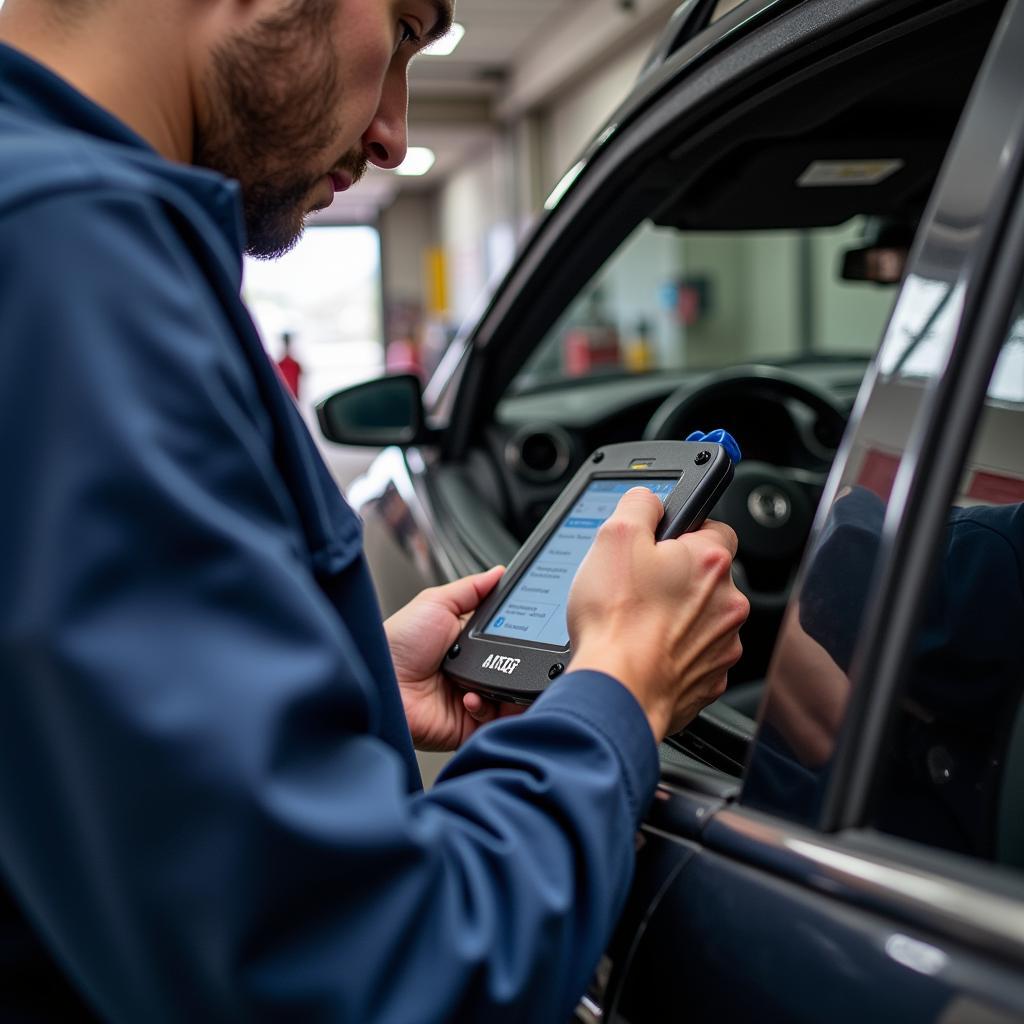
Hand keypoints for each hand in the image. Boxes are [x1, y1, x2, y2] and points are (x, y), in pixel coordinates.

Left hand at [385, 567, 519, 751]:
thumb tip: (499, 573)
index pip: (506, 640)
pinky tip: (469, 697)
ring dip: (507, 689)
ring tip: (491, 679)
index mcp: (466, 644)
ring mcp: (471, 699)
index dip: (520, 636)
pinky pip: (494, 720)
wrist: (381, 682)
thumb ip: (471, 589)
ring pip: (511, 698)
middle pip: (514, 669)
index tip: (533, 630)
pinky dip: (487, 707)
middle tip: (514, 657)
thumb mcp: (435, 603)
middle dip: (520, 664)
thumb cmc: (396, 644)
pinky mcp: (467, 724)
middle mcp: (471, 672)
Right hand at [567, 488, 748, 740]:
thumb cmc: (616, 620)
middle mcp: (728, 602)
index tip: (661, 543)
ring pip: (702, 617)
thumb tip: (649, 499)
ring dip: (676, 616)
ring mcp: (723, 645)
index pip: (716, 526)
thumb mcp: (614, 536)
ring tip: (637, 622)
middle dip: (676, 578)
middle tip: (638, 586)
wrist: (618, 690)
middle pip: (706, 576)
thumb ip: (639, 504)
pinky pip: (696, 655)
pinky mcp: (710, 680)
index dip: (685, 531)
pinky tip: (645, 650)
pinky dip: (674, 652)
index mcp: (710, 561)